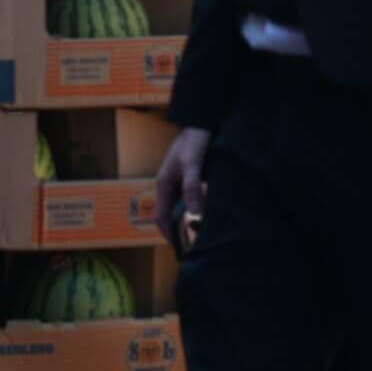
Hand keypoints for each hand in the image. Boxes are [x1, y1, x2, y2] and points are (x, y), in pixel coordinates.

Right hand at [154, 127, 210, 250]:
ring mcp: (180, 183)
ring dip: (190, 221)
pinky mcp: (191, 180)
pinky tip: (210, 216)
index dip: (168, 234)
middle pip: (170, 216)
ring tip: (204, 235)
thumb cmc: (193, 140)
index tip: (182, 249)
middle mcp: (169, 186)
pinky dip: (198, 211)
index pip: (161, 218)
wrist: (202, 121)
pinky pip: (192, 201)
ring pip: (182, 209)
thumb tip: (194, 213)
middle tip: (196, 246)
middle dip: (180, 231)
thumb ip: (192, 187)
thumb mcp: (192, 163)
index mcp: (163, 184)